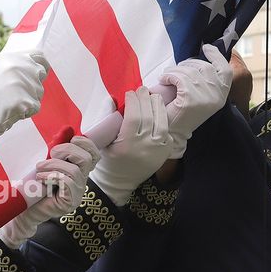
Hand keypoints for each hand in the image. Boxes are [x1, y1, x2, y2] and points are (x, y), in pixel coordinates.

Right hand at [0, 50, 48, 160]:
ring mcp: (25, 83)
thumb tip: (32, 68)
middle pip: (40, 75)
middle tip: (17, 95)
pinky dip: (25, 112)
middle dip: (33, 86)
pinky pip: (35, 107)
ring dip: (28, 100)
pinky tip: (10, 111)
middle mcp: (20, 66)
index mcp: (11, 57)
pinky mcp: (28, 100)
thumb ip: (14, 67)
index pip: (39, 56)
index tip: (41, 73)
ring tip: (9, 103)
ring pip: (38, 93)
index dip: (41, 66)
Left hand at [0, 136, 99, 248]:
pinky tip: (40, 178)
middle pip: (87, 159)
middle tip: (50, 153)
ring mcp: (77, 193)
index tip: (70, 139)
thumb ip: (55, 150)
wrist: (22, 209)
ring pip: (76, 171)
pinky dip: (52, 176)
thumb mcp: (45, 163)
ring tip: (39, 168)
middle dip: (67, 150)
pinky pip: (68, 183)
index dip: (85, 143)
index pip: (93, 154)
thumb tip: (65, 130)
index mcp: (78, 169)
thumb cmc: (33, 184)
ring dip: (55, 165)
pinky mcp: (70, 202)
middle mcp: (81, 181)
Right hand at [90, 87, 171, 205]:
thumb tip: (113, 99)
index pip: (133, 117)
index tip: (129, 93)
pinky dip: (163, 120)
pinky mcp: (165, 152)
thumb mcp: (104, 141)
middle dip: (145, 99)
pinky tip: (158, 111)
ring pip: (161, 122)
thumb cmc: (108, 159)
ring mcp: (157, 150)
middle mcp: (144, 147)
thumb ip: (109, 120)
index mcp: (127, 144)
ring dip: (158, 106)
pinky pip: (166, 131)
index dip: (133, 101)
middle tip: (141, 89)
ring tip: (153, 96)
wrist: (120, 182)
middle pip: (148, 117)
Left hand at [159, 44, 232, 158]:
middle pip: (204, 66)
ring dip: (174, 70)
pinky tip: (164, 81)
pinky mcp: (190, 99)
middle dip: (187, 64)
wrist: (172, 133)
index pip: (225, 70)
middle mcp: (217, 96)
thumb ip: (204, 79)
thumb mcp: (200, 95)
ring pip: (189, 71)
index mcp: (222, 95)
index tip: (206, 47)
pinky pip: (179, 77)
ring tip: (167, 77)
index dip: (216, 56)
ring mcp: (205, 97)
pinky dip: (169, 76)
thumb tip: (200, 56)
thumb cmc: (182, 111)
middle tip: (175, 70)